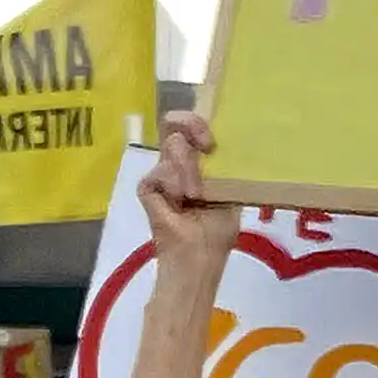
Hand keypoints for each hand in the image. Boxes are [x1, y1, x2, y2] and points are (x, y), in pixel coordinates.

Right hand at [142, 112, 244, 293]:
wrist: (200, 256)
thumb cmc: (217, 230)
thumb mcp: (231, 192)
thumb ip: (226, 166)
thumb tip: (223, 141)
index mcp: (199, 161)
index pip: (192, 126)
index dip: (198, 121)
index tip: (210, 140)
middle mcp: (178, 162)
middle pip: (174, 123)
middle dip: (190, 124)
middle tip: (206, 146)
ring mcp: (161, 174)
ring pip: (170, 145)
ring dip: (189, 169)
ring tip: (195, 197)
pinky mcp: (147, 188)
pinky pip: (158, 172)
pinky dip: (172, 184)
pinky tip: (179, 202)